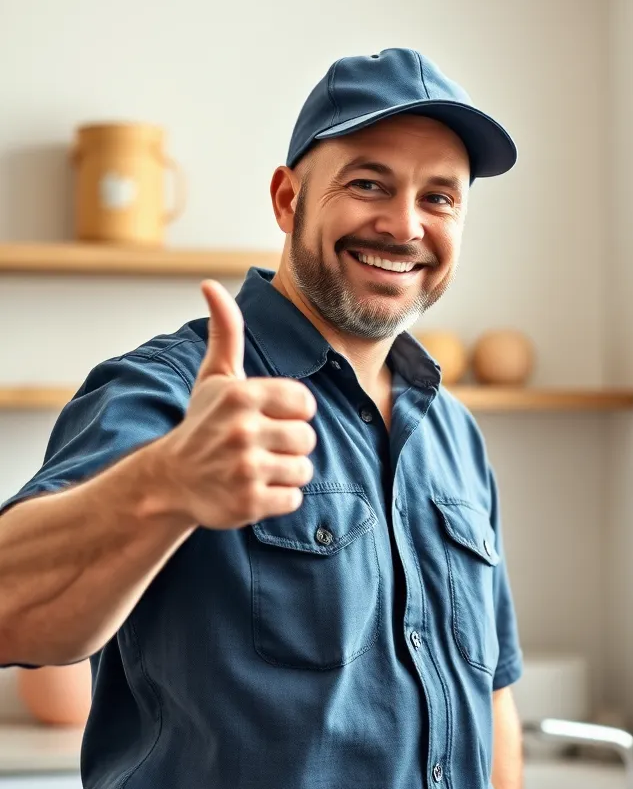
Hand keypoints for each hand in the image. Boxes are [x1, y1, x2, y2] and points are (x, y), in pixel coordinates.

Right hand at [157, 279, 316, 528]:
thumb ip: (225, 332)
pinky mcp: (248, 504)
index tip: (268, 417)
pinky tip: (253, 489)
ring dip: (285, 472)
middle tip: (260, 447)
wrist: (169, 481)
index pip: (306, 404)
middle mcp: (242, 431)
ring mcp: (244, 469)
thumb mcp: (215, 377)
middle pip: (308, 439)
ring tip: (257, 468)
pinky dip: (278, 499)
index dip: (293, 413)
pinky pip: (293, 499)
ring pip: (304, 470)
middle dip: (290, 445)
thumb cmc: (202, 424)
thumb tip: (210, 285)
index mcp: (242, 396)